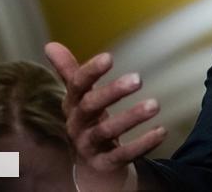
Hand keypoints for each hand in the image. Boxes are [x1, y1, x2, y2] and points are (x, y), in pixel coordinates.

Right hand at [45, 42, 166, 191]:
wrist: (89, 165)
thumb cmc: (87, 121)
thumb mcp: (79, 97)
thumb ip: (69, 71)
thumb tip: (50, 44)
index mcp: (73, 104)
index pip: (77, 85)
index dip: (91, 72)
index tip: (109, 57)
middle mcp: (77, 125)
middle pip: (91, 106)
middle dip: (112, 92)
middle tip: (138, 78)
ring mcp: (89, 146)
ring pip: (107, 131)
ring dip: (131, 117)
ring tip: (155, 105)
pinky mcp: (104, 164)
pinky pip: (123, 155)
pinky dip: (142, 144)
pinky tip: (161, 131)